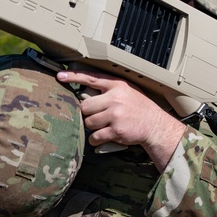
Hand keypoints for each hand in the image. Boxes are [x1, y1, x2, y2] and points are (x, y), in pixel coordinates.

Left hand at [56, 69, 185, 168]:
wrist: (156, 126)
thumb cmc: (140, 109)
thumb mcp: (128, 92)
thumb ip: (109, 90)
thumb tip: (85, 94)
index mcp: (117, 85)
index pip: (91, 78)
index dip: (74, 77)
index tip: (60, 76)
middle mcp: (115, 98)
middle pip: (85, 106)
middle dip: (88, 113)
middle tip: (98, 116)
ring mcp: (115, 114)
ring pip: (88, 122)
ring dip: (93, 127)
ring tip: (104, 127)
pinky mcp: (116, 130)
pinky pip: (95, 136)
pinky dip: (95, 140)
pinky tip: (103, 138)